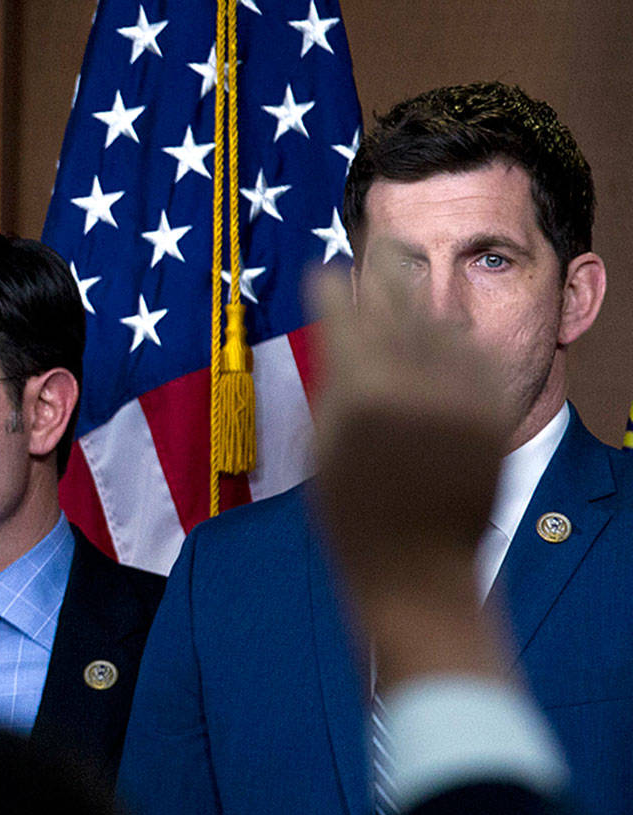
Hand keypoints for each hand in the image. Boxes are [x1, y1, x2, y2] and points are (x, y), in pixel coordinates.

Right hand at [306, 262, 506, 683]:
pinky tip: (451, 326)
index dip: (333, 291)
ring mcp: (456, 401)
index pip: (344, 321)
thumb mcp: (324, 452)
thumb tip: (335, 340)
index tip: (326, 269)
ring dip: (427, 300)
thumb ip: (332, 389)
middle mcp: (410, 389)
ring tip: (417, 274)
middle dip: (388, 273)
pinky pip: (479, 361)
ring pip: (442, 330)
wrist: (418, 570)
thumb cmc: (354, 520)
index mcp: (357, 397)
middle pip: (398, 311)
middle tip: (383, 243)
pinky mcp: (490, 417)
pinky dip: (462, 340)